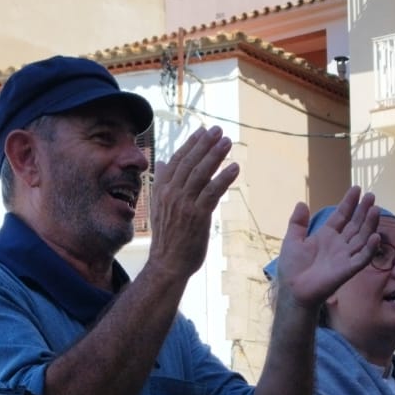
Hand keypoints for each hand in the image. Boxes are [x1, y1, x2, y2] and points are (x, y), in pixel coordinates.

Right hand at [144, 126, 239, 281]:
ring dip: (215, 156)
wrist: (167, 264)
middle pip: (190, 163)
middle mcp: (171, 194)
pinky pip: (212, 192)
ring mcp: (183, 204)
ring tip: (227, 142)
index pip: (177, 160)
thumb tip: (162, 162)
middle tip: (219, 130)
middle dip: (205, 144)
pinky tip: (234, 168)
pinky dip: (223, 178)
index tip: (203, 131)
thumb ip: (162, 183)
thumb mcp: (159, 207)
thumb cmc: (168, 237)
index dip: (191, 144)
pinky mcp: (197, 216)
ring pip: (200, 174)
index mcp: (161, 189)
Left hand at [272, 187, 380, 310]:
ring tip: (375, 209)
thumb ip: (298, 222)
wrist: (293, 290)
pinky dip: (369, 248)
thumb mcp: (292, 240)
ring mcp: (345, 257)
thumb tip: (301, 203)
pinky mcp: (348, 270)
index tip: (357, 189)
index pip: (341, 216)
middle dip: (363, 210)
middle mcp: (339, 244)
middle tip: (371, 195)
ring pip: (362, 238)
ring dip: (369, 224)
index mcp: (326, 236)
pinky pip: (362, 258)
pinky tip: (375, 236)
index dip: (349, 203)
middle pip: (355, 224)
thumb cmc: (292, 268)